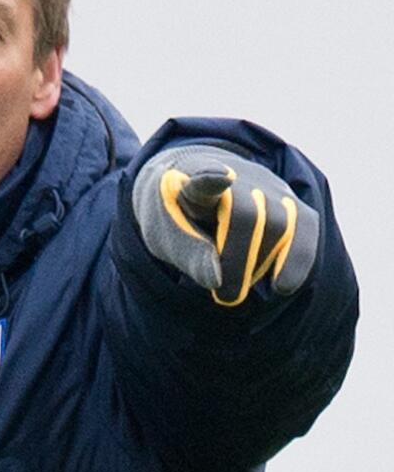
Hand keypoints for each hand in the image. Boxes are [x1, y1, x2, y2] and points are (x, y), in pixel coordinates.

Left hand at [132, 145, 318, 305]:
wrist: (192, 190)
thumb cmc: (175, 216)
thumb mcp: (165, 235)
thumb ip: (188, 254)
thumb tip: (216, 281)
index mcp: (191, 178)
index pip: (202, 177)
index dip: (211, 179)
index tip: (222, 179)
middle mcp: (236, 175)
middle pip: (247, 213)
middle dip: (237, 260)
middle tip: (225, 297)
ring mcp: (265, 185)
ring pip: (279, 222)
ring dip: (259, 264)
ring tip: (234, 291)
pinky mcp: (289, 202)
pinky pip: (305, 225)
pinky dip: (297, 258)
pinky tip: (282, 285)